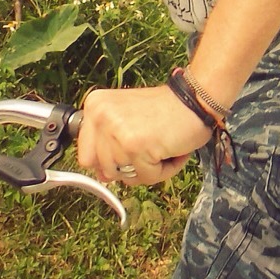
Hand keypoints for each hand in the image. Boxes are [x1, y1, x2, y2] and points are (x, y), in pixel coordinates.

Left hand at [76, 84, 211, 184]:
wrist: (194, 100)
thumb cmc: (165, 110)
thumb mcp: (126, 118)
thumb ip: (107, 145)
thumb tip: (100, 176)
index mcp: (95, 106)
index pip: (85, 155)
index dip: (108, 160)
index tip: (128, 148)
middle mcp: (101, 115)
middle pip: (104, 170)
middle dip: (129, 166)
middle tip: (148, 144)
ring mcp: (117, 131)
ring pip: (125, 177)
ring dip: (148, 168)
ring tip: (160, 145)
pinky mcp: (136, 146)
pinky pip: (146, 178)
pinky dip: (163, 170)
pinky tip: (170, 150)